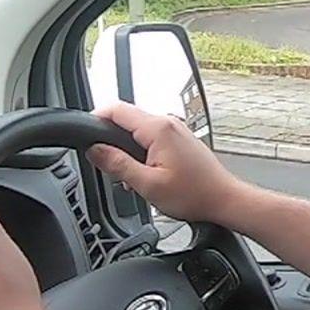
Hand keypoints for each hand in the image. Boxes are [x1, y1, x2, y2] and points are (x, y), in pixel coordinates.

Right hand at [88, 101, 250, 224]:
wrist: (224, 200)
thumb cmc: (194, 195)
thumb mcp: (148, 184)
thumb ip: (117, 164)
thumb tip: (94, 151)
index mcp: (158, 129)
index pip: (116, 110)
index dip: (95, 119)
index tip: (85, 136)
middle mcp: (168, 122)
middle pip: (126, 119)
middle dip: (111, 140)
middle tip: (110, 167)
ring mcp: (175, 129)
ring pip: (138, 130)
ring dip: (127, 150)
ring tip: (132, 178)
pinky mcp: (179, 138)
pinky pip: (152, 137)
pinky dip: (142, 152)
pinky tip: (146, 174)